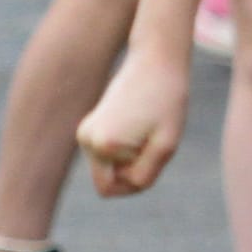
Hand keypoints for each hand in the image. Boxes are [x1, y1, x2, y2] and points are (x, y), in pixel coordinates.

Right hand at [77, 50, 189, 196]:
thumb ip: (145, 176)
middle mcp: (85, 138)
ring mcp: (84, 131)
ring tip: (146, 132)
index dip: (132, 186)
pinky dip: (125, 149)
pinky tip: (139, 126)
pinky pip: (108, 154)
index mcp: (102, 144)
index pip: (108, 190)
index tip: (152, 160)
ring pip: (108, 167)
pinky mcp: (89, 125)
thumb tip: (125, 186)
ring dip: (130, 159)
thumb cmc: (167, 103)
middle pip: (107, 180)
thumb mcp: (166, 147)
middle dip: (131, 170)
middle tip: (152, 143)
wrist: (156, 62)